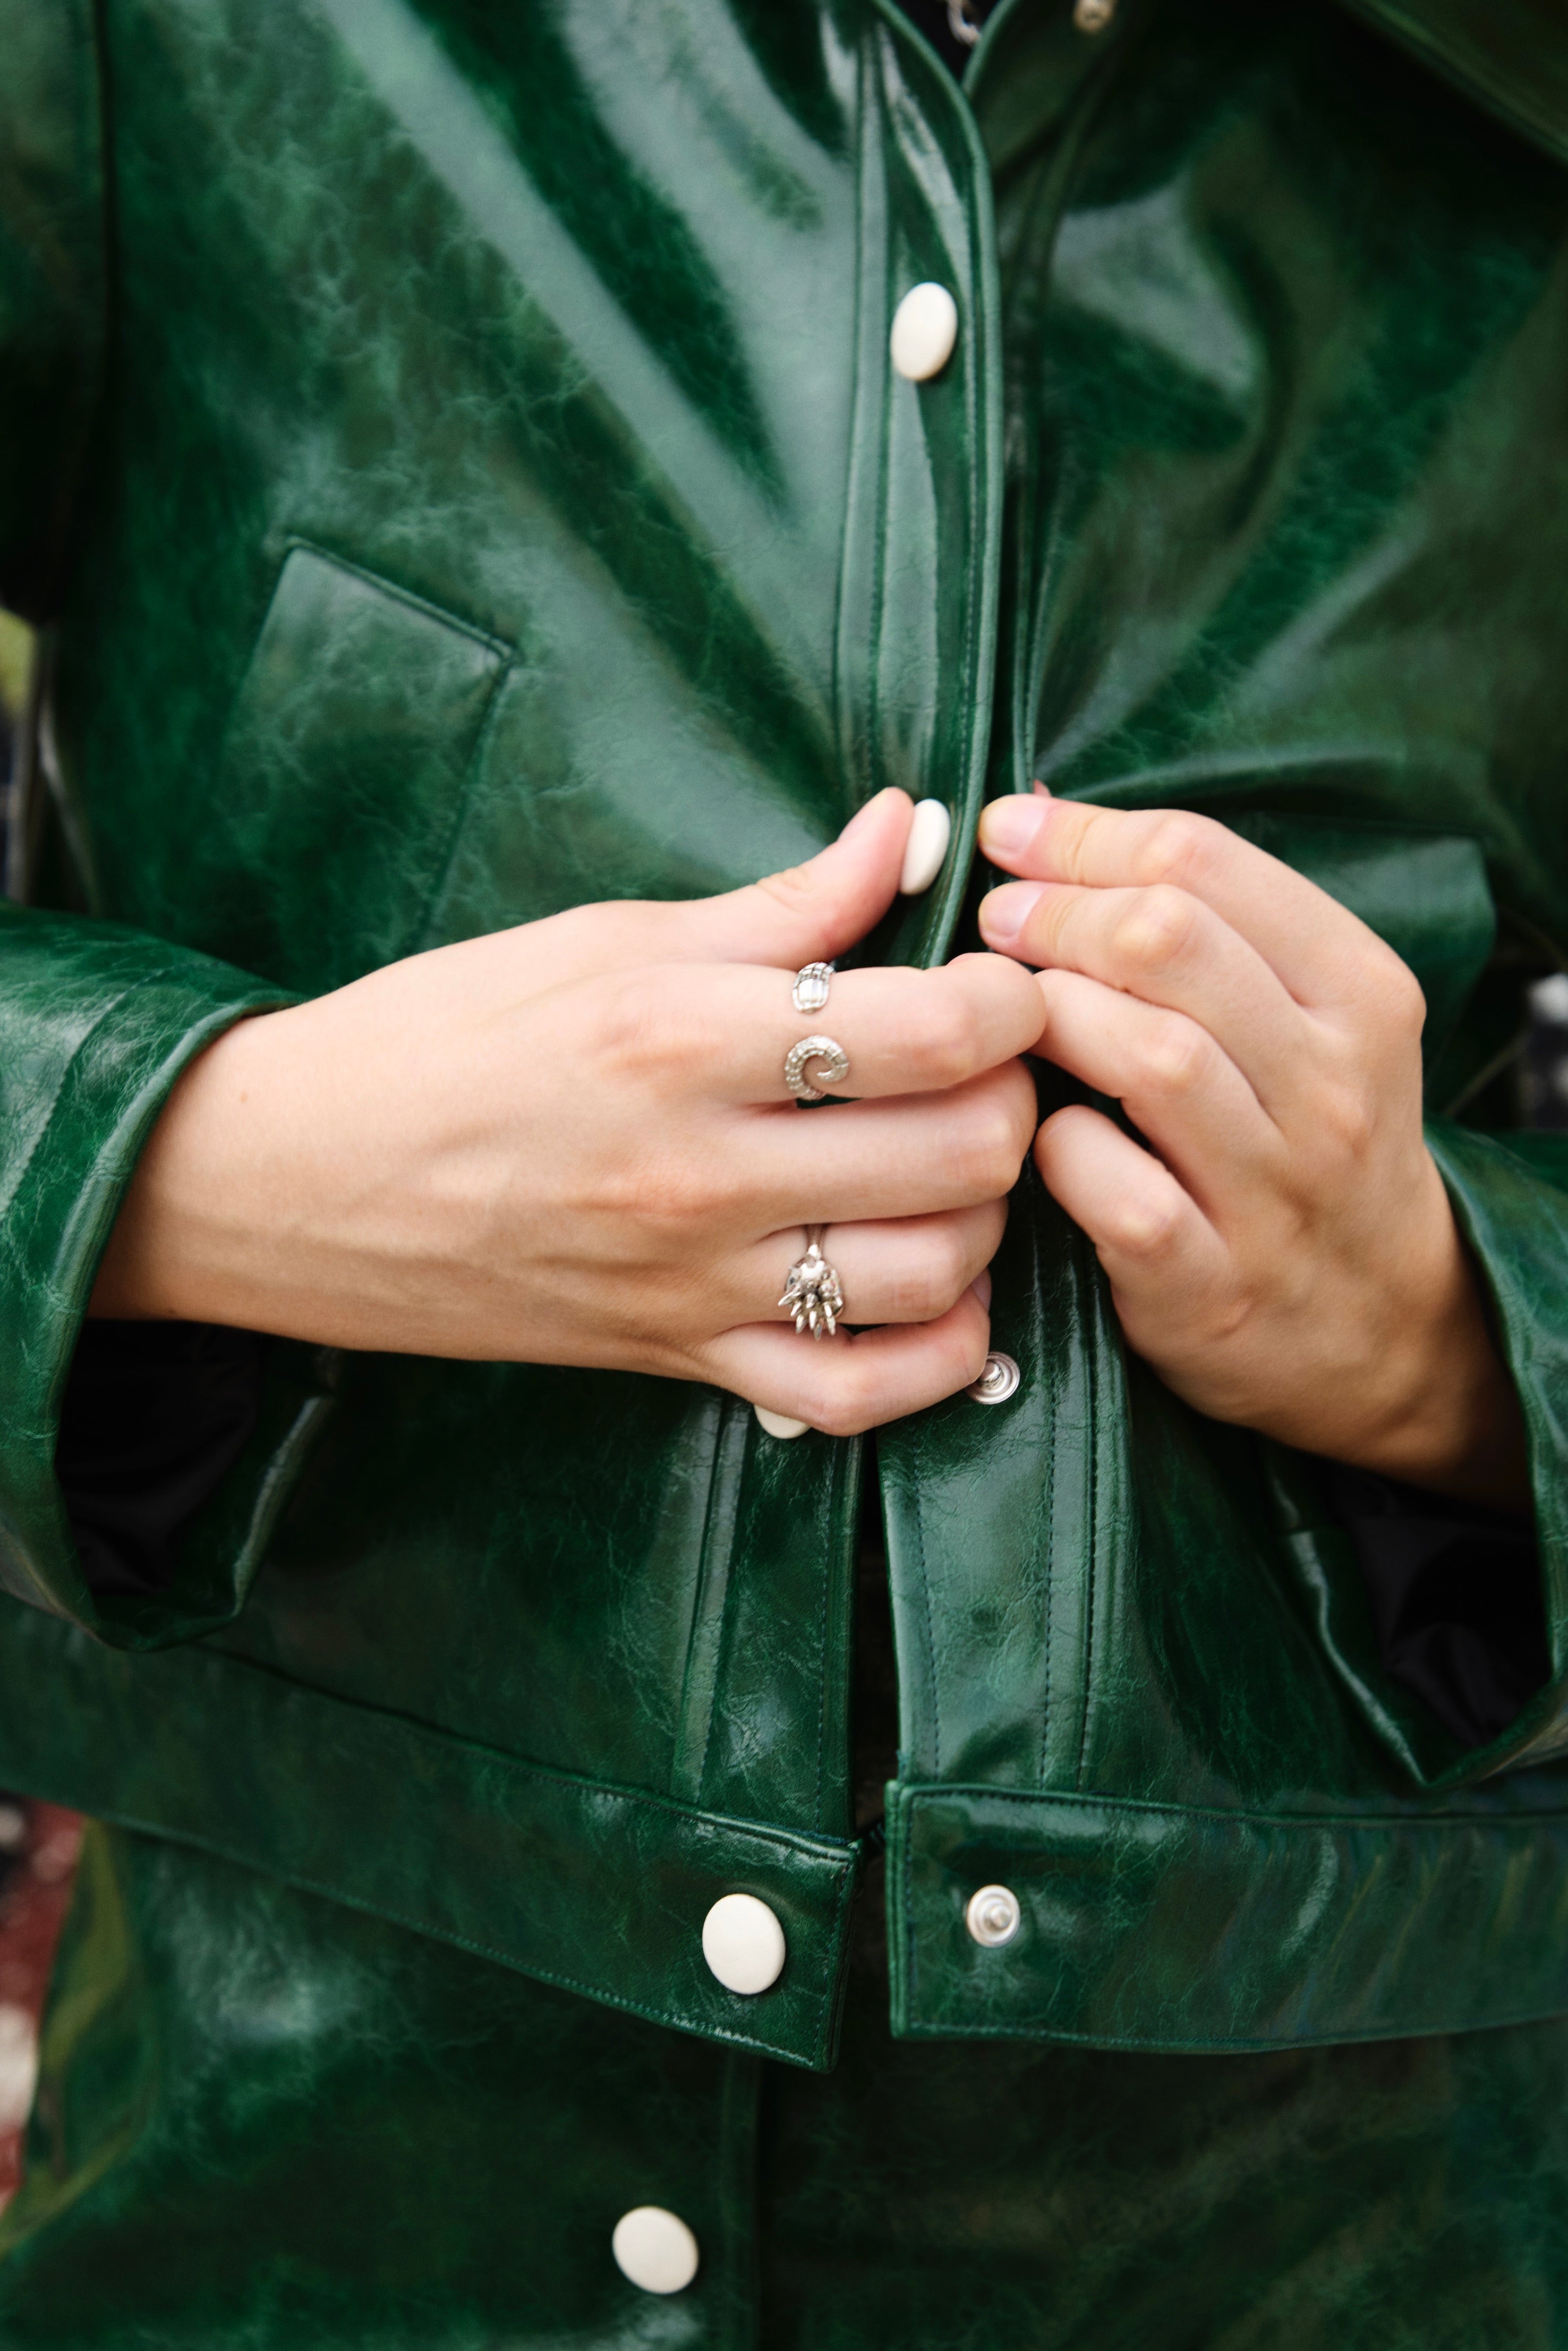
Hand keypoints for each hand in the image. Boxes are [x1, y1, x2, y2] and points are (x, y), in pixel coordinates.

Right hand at [92, 791, 1042, 1434]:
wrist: (296, 1179)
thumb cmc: (444, 1034)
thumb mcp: (606, 937)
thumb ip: (781, 903)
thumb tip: (908, 829)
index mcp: (683, 1037)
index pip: (936, 1028)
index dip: (1012, 997)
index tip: (999, 979)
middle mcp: (701, 1172)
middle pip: (964, 1153)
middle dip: (1013, 1097)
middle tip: (983, 1067)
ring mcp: (694, 1282)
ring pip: (934, 1274)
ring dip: (985, 1216)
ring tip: (954, 1164)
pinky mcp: (678, 1359)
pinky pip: (856, 1395)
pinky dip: (933, 1355)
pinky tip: (939, 1292)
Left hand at [978, 790, 1527, 1507]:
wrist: (1377, 1323)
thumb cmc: (1300, 1138)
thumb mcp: (1302, 1014)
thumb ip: (1196, 921)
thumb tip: (1039, 819)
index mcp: (1358, 991)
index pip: (1202, 862)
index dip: (1081, 836)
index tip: (1008, 836)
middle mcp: (1331, 1085)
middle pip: (1169, 941)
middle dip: (1055, 914)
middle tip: (994, 922)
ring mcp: (1276, 1191)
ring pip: (1151, 1057)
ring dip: (1049, 1016)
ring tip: (1000, 1013)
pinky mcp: (1212, 1286)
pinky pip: (1120, 1194)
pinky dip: (1056, 1149)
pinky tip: (1033, 1132)